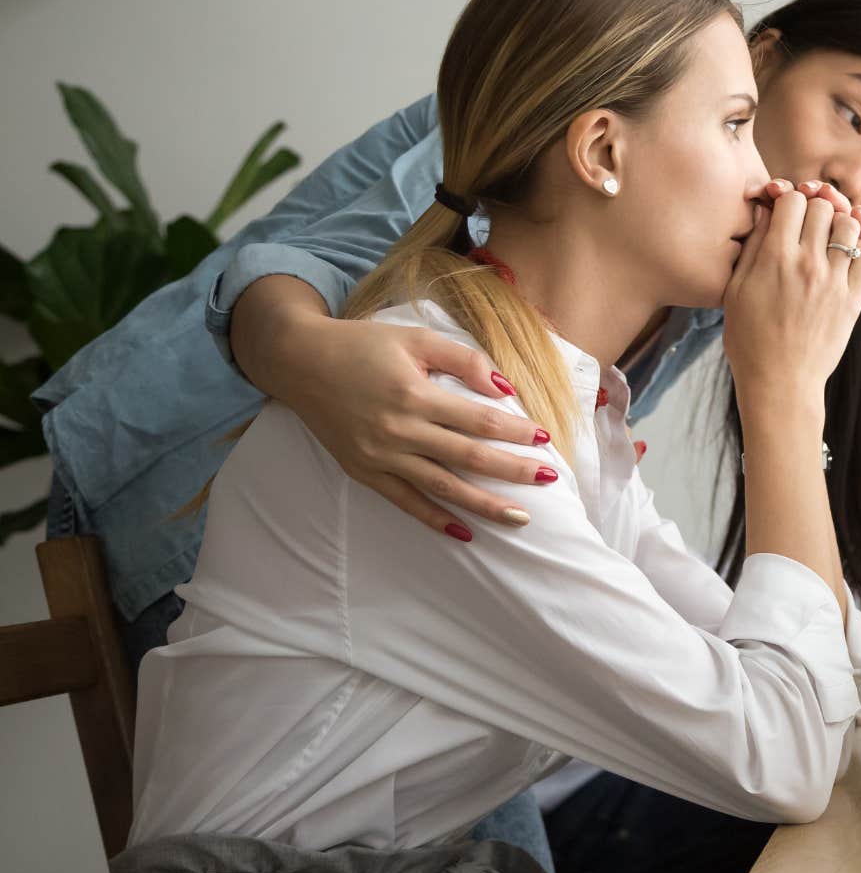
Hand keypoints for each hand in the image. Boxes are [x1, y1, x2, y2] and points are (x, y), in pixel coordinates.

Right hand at [276, 313, 555, 537]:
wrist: (298, 361)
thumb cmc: (363, 345)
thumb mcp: (416, 339)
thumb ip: (464, 360)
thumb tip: (506, 388)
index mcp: (414, 394)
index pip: (479, 421)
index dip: (515, 431)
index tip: (544, 438)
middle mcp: (398, 430)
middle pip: (469, 457)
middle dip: (513, 471)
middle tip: (550, 479)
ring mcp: (379, 456)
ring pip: (442, 487)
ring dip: (484, 504)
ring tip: (521, 518)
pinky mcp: (364, 472)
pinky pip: (405, 502)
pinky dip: (435, 519)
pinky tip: (465, 533)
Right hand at [722, 179, 860, 416]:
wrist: (780, 382)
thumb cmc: (749, 338)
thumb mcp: (737, 289)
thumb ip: (753, 245)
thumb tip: (765, 209)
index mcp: (774, 258)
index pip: (791, 200)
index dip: (785, 197)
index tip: (781, 209)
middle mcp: (808, 264)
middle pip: (822, 206)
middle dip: (811, 206)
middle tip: (803, 220)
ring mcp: (835, 280)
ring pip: (849, 223)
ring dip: (838, 219)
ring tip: (825, 232)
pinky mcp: (854, 297)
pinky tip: (852, 237)